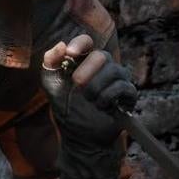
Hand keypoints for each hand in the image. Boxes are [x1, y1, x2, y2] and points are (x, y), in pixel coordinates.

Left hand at [40, 34, 136, 178]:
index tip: (70, 53)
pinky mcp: (128, 96)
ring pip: (114, 70)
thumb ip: (50, 63)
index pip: (87, 41)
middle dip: (87, 70)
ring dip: (97, 87)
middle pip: (102, 55)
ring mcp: (117, 80)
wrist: (79, 137)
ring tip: (89, 100)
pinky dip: (109, 96)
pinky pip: (124, 87)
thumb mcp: (51, 85)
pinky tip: (101, 106)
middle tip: (77, 84)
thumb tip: (61, 44)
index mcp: (84, 61)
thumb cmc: (66, 109)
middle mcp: (103, 67)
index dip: (80, 43)